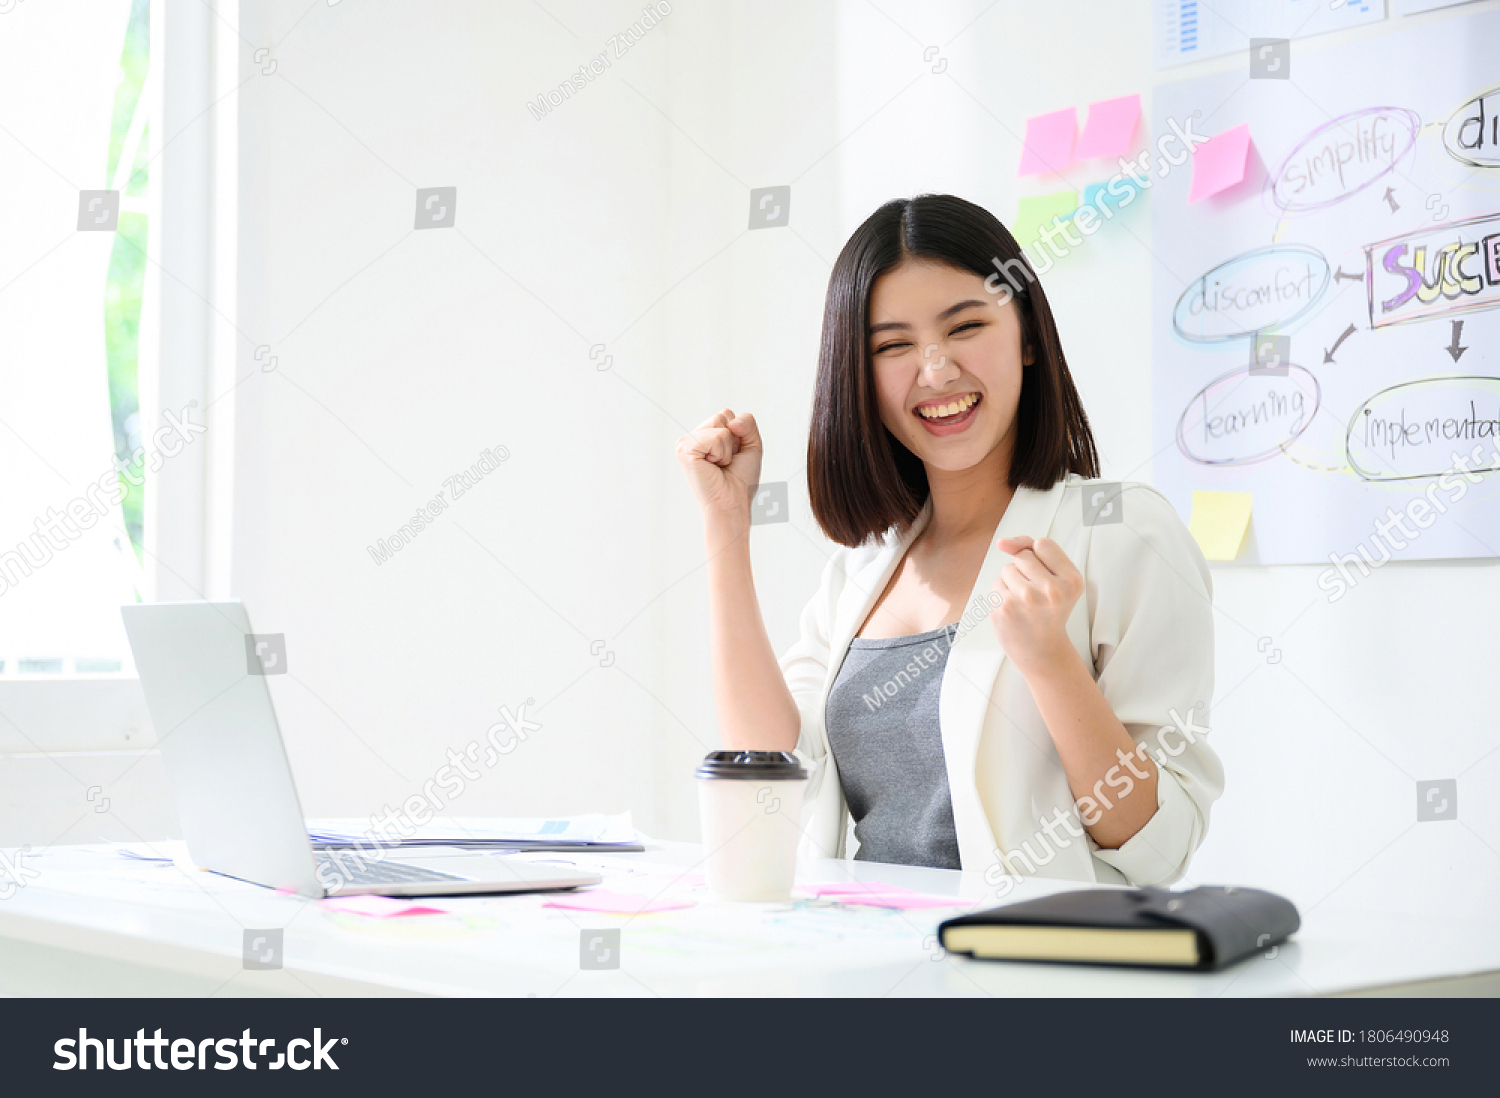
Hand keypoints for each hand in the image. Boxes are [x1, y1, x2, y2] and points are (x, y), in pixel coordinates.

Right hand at [675, 409, 763, 524]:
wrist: (732, 502)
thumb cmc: (740, 480)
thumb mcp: (752, 445)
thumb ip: (747, 423)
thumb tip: (733, 421)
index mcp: (704, 435)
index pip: (726, 414)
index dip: (739, 434)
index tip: (733, 455)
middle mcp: (692, 437)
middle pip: (722, 415)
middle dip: (733, 439)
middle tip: (725, 461)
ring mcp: (686, 443)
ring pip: (719, 423)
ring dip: (727, 448)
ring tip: (718, 465)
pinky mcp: (685, 450)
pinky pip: (714, 437)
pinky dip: (721, 453)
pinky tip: (712, 466)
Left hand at [989, 536, 1083, 676]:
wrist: (1042, 651)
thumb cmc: (1049, 610)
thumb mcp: (1058, 579)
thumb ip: (1032, 550)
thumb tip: (1002, 543)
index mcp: (1071, 580)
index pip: (1043, 544)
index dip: (1040, 557)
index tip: (1046, 576)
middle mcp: (1051, 590)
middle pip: (1023, 556)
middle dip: (1025, 571)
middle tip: (1037, 594)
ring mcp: (1026, 600)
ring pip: (1007, 569)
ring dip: (1012, 582)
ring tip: (1025, 603)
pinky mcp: (1005, 608)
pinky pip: (996, 584)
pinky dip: (1002, 594)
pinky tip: (1014, 611)